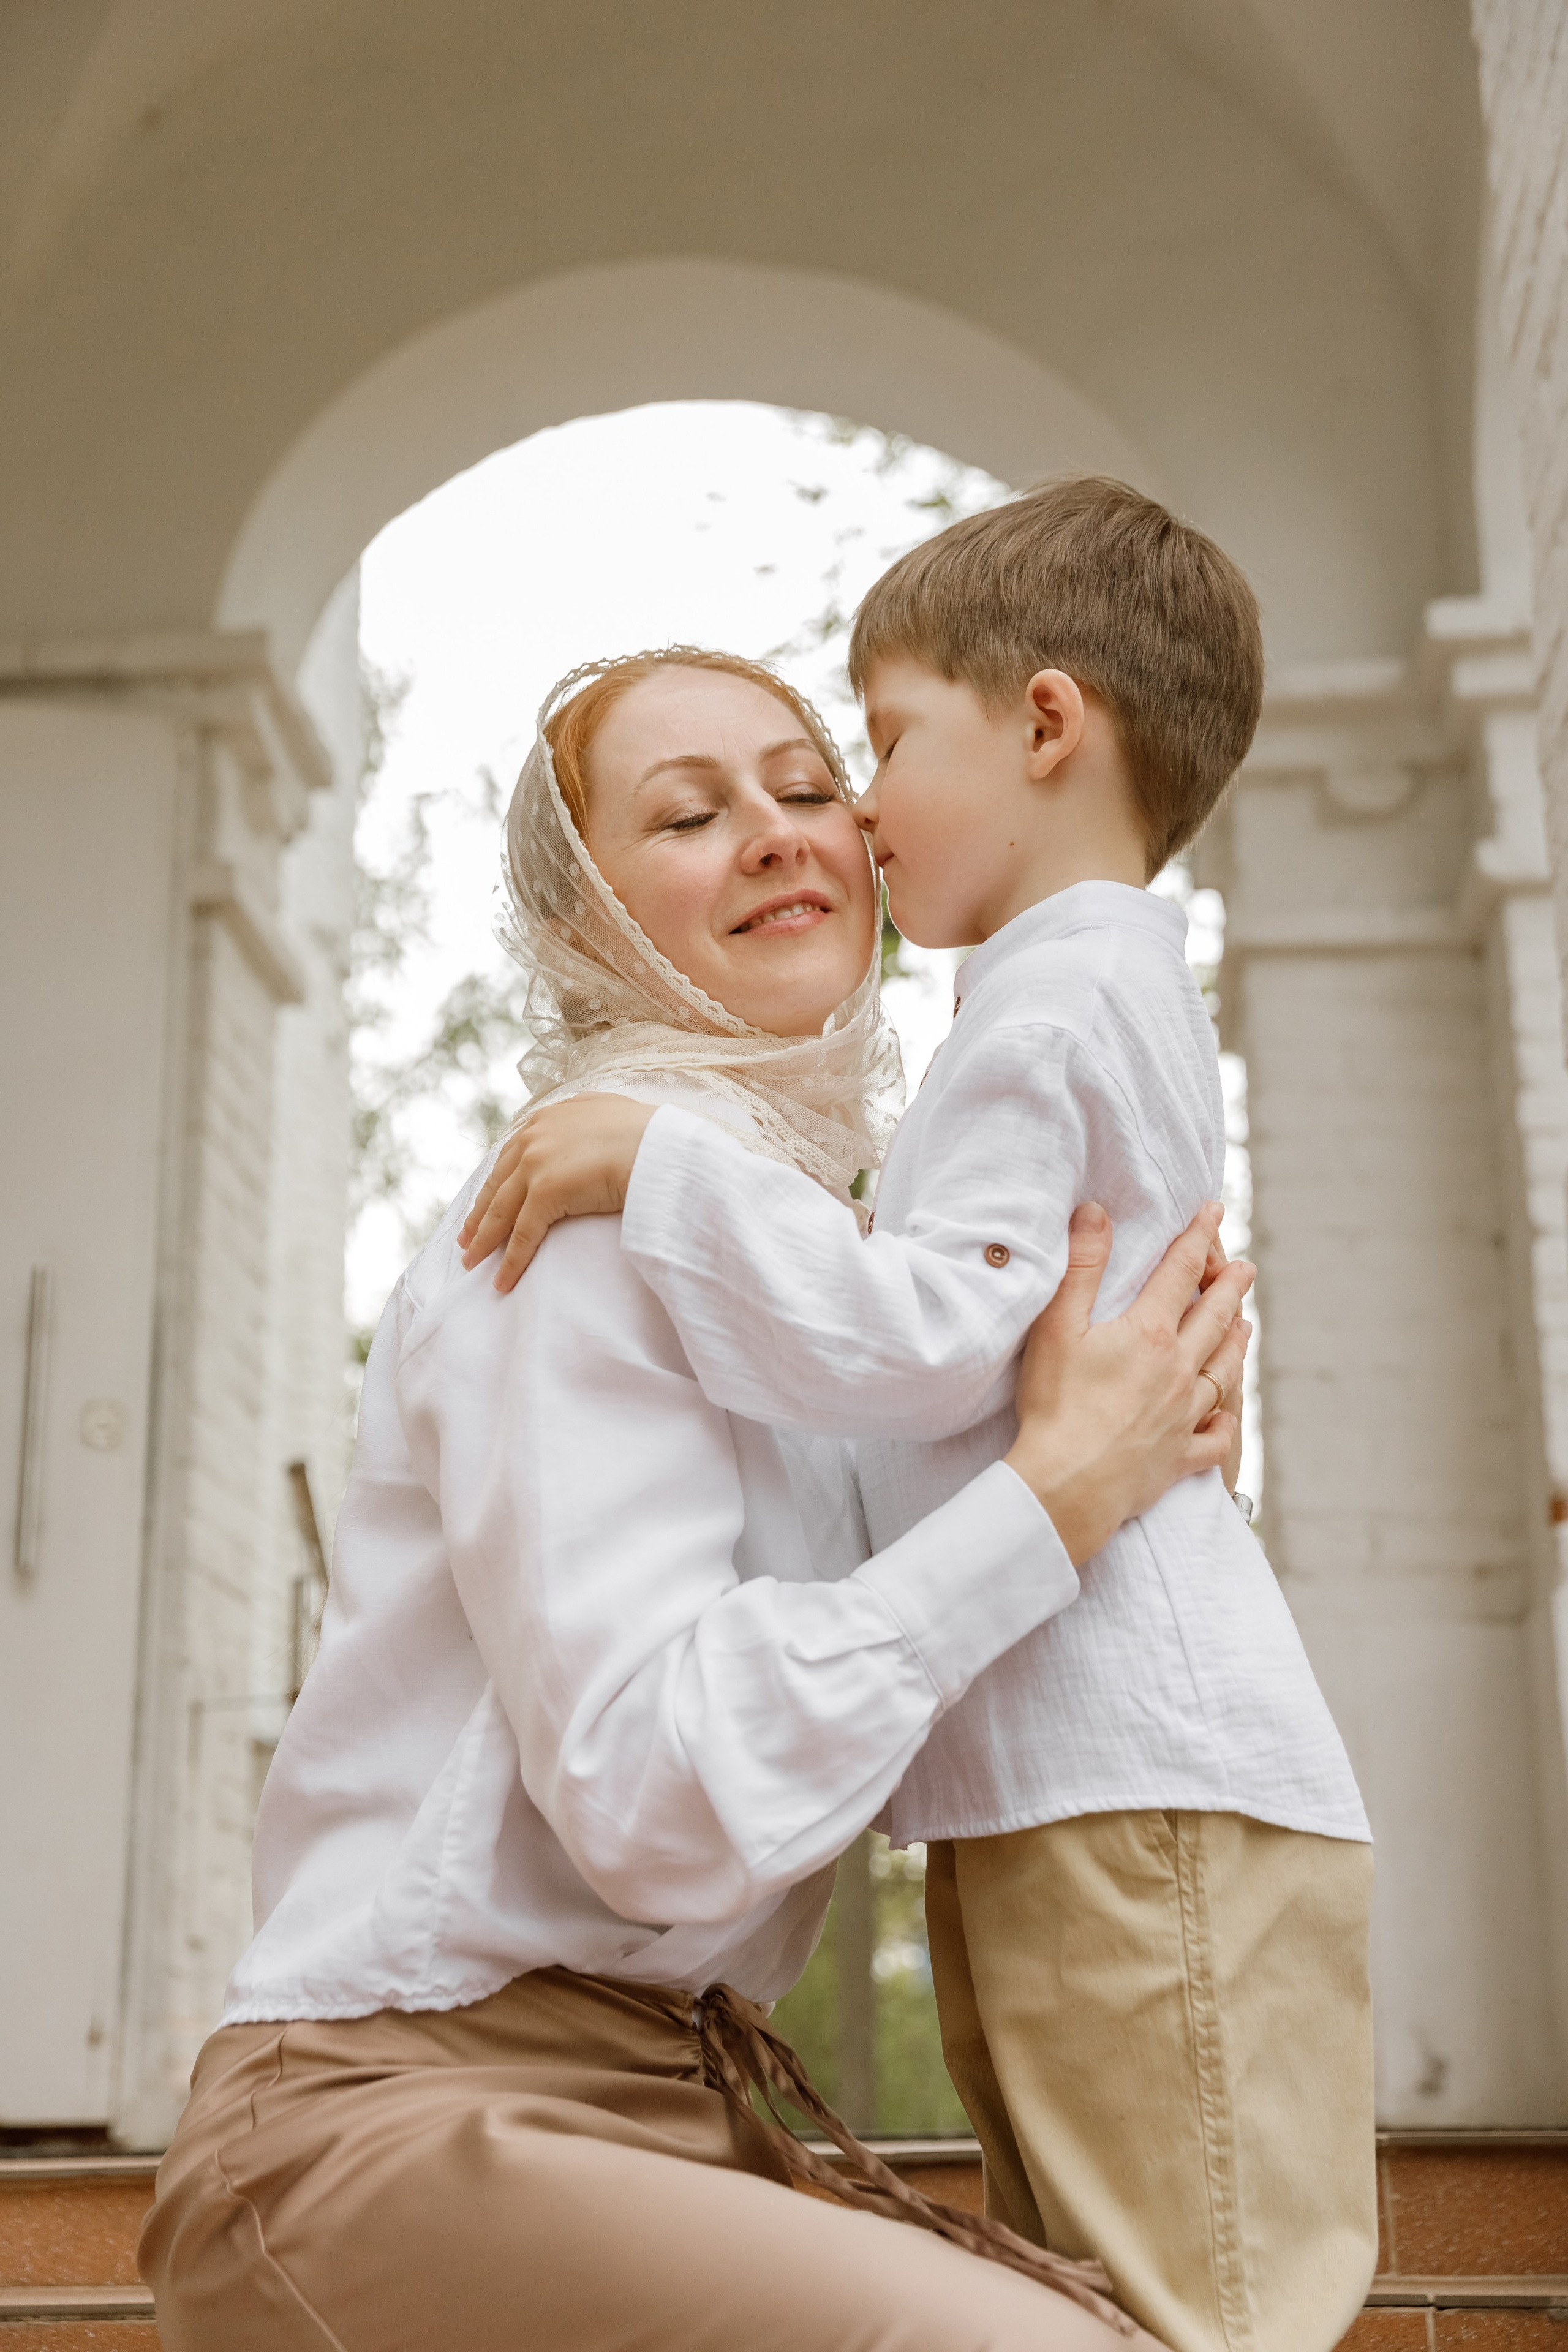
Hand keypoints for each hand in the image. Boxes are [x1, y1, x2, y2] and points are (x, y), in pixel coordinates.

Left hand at [459, 1095, 656, 1288]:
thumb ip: (585, 1117)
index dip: (496, 1184)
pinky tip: (503, 1282)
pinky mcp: (546, 1192)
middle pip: (497, 1185)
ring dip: (484, 1241)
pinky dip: (511, 1261)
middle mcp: (533, 1137)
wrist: (661, 1145)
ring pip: (501, 1212)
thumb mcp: (607, 1111)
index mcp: (546, 1118)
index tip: (485, 1205)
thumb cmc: (648, 1133)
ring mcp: (536, 1164)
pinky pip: (523, 1235)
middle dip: (479, 1215)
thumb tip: (583, 1121)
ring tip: (472, 1264)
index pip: (510, 1157)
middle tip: (466, 1239)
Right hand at [1004, 1200, 1252, 1565]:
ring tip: (1246, 1329)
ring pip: (1222, 1373)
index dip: (1196, 1236)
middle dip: (1229, 1289)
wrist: (1067, 1485)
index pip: (1180, 1272)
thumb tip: (1096, 1212)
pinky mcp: (1179, 1458)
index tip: (1213, 1211)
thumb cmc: (1055, 1406)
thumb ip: (1080, 1267)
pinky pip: (1214, 1438)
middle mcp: (1178, 1371)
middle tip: (1245, 1269)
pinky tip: (1227, 1414)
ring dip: (1235, 1346)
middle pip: (1212, 1319)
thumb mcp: (1057, 1326)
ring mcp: (1183, 1416)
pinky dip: (1224, 1422)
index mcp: (1150, 1334)